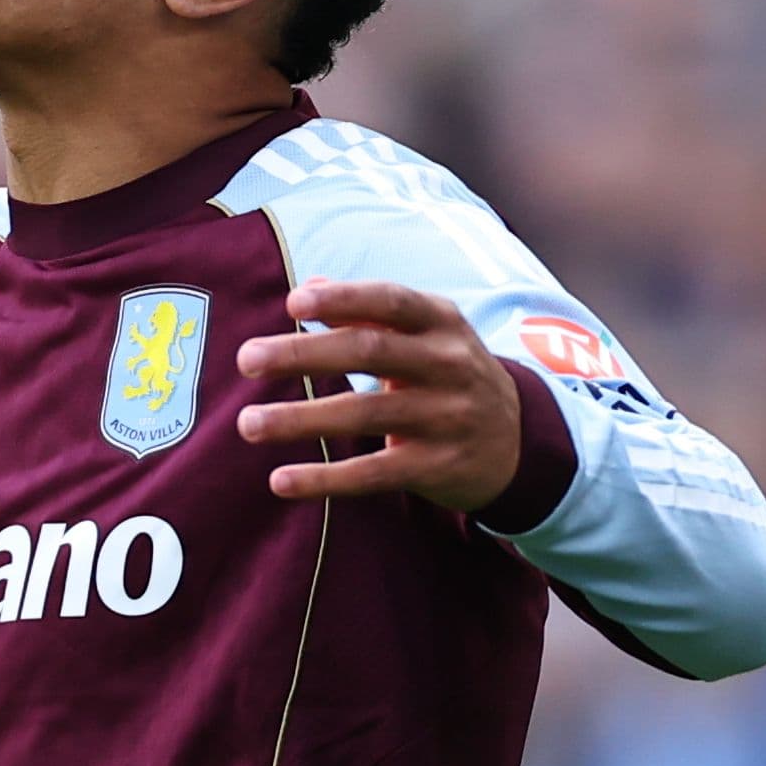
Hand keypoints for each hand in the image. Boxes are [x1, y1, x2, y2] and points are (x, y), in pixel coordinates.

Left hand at [233, 279, 520, 510]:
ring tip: (247, 423)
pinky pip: (374, 473)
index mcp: (442, 322)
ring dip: (299, 419)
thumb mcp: (426, 334)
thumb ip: (368, 312)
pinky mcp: (437, 466)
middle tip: (246, 359)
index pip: (390, 301)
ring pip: (364, 414)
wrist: (519, 441)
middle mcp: (449, 365)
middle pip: (368, 353)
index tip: (292, 303)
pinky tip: (281, 480)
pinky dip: (325, 478)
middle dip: (302, 354)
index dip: (342, 300)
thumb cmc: (448, 374)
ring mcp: (446, 417)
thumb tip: (308, 285)